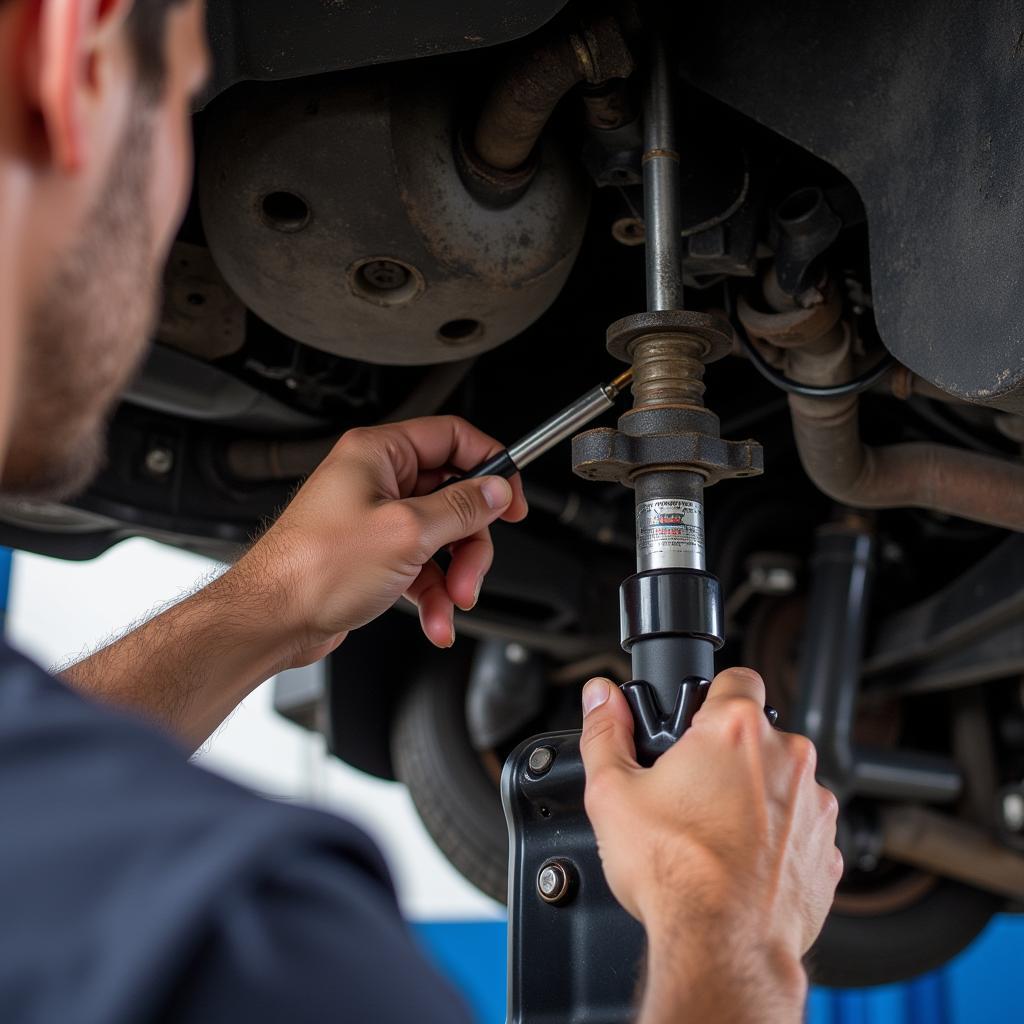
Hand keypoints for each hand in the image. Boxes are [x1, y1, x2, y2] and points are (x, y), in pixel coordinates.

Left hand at [240, 416, 527, 664]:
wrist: (271, 620)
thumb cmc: (313, 569)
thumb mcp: (406, 533)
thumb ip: (461, 508)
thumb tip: (495, 491)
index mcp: (378, 453)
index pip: (452, 438)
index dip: (490, 465)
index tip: (511, 498)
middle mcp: (374, 480)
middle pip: (453, 496)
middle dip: (470, 541)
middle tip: (473, 570)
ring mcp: (373, 519)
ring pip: (441, 537)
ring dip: (454, 575)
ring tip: (453, 602)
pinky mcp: (372, 555)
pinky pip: (420, 566)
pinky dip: (433, 594)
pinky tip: (436, 619)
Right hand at [579, 669, 840, 1020]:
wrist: (722, 947)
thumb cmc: (674, 872)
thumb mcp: (612, 792)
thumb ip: (604, 733)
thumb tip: (600, 698)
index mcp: (736, 728)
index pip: (737, 677)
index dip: (711, 697)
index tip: (694, 724)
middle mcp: (788, 757)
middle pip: (757, 734)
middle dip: (728, 754)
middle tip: (691, 790)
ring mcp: (815, 805)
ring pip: (782, 781)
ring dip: (756, 796)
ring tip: (715, 833)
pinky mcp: (829, 850)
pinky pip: (801, 828)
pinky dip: (777, 838)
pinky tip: (740, 861)